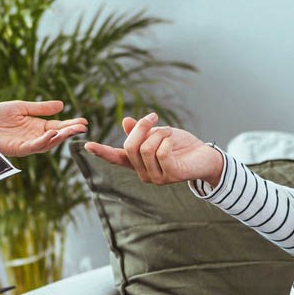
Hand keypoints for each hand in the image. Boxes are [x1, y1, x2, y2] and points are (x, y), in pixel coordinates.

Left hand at [0, 99, 87, 156]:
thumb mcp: (20, 108)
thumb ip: (40, 108)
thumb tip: (62, 105)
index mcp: (34, 126)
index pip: (56, 126)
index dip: (69, 124)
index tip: (83, 121)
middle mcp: (32, 136)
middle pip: (55, 136)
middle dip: (69, 132)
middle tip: (83, 127)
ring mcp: (25, 144)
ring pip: (47, 143)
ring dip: (60, 137)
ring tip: (72, 130)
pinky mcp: (17, 148)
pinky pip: (33, 146)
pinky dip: (44, 141)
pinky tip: (53, 133)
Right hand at [83, 113, 223, 185]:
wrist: (206, 156)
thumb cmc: (182, 146)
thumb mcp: (159, 134)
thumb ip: (142, 131)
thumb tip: (126, 121)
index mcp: (138, 163)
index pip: (116, 158)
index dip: (102, 151)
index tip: (86, 145)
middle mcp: (144, 174)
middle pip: (130, 146)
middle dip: (141, 127)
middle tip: (154, 117)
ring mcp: (156, 177)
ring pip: (145, 148)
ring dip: (158, 133)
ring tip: (169, 133)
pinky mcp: (171, 175)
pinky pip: (160, 151)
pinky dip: (167, 139)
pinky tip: (174, 141)